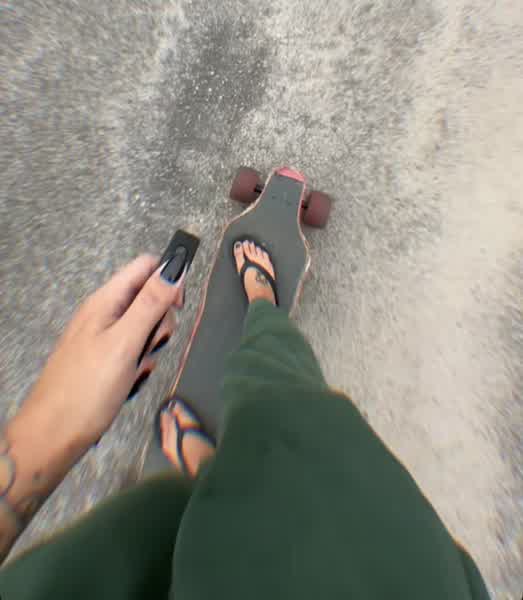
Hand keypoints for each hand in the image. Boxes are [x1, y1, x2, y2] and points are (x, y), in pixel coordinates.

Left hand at [14, 254, 183, 450]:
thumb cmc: (87, 388)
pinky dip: (140, 362)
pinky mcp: (107, 358)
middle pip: (150, 297)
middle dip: (161, 321)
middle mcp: (106, 312)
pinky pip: (135, 349)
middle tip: (149, 346)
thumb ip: (151, 303)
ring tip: (137, 367)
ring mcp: (105, 336)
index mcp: (106, 300)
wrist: (54, 435)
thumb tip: (177, 268)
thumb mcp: (125, 342)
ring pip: (146, 326)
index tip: (178, 307)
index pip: (146, 266)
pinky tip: (131, 379)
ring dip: (152, 346)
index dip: (169, 278)